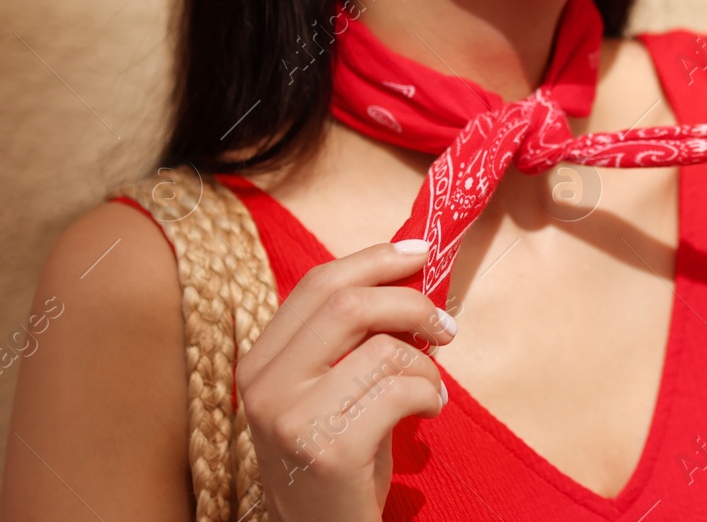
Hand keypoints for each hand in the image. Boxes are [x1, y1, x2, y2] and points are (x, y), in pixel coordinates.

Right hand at [237, 240, 456, 520]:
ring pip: (382, 348)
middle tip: (445, 325)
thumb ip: (350, 335)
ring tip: (430, 389)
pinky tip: (429, 413)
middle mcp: (265, 385)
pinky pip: (400, 391)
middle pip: (348, 303)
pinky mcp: (328, 450)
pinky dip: (430, 395)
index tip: (421, 253)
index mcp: (262, 360)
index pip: (318, 283)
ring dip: (425, 365)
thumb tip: (409, 271)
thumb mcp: (330, 386)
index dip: (375, 259)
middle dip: (411, 303)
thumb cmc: (339, 453)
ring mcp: (290, 418)